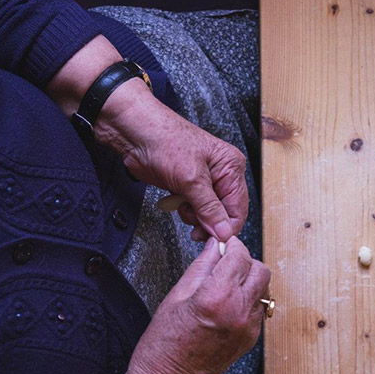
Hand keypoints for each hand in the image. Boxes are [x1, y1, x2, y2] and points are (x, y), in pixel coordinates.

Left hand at [45, 36, 247, 241]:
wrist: (135, 133)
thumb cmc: (165, 141)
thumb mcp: (191, 179)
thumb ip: (209, 209)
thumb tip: (225, 232)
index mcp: (231, 167)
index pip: (239, 208)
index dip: (227, 227)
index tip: (214, 240)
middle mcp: (221, 174)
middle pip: (224, 213)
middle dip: (208, 221)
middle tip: (192, 222)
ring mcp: (204, 181)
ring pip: (208, 213)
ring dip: (194, 215)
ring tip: (180, 203)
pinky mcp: (187, 185)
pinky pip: (193, 208)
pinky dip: (184, 209)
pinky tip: (174, 199)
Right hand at [125, 237, 269, 373]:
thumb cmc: (164, 344)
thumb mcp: (177, 295)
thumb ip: (201, 266)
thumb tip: (215, 246)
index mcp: (217, 297)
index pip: (239, 256)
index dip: (231, 245)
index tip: (223, 244)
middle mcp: (239, 312)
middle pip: (260, 270)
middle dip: (245, 261)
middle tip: (226, 261)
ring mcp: (248, 328)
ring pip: (264, 289)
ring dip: (249, 279)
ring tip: (226, 282)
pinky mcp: (251, 339)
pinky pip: (259, 308)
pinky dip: (248, 298)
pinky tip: (228, 302)